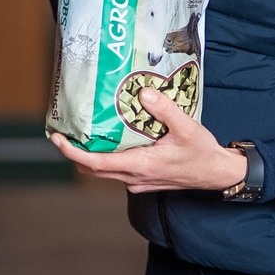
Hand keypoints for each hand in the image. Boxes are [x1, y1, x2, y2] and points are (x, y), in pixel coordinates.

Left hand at [50, 89, 247, 193]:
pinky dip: (105, 156)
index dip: (73, 153)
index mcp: (140, 165)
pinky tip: (108, 138)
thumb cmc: (202, 153)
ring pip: (104, 171)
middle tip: (61, 132)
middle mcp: (134, 177)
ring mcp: (137, 181)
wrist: (216, 174)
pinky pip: (116, 170)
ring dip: (89, 155)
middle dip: (74, 152)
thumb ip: (164, 110)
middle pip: (93, 169)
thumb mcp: (186, 128)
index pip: (96, 163)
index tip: (58, 140)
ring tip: (80, 132)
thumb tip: (142, 93)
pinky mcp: (142, 180)